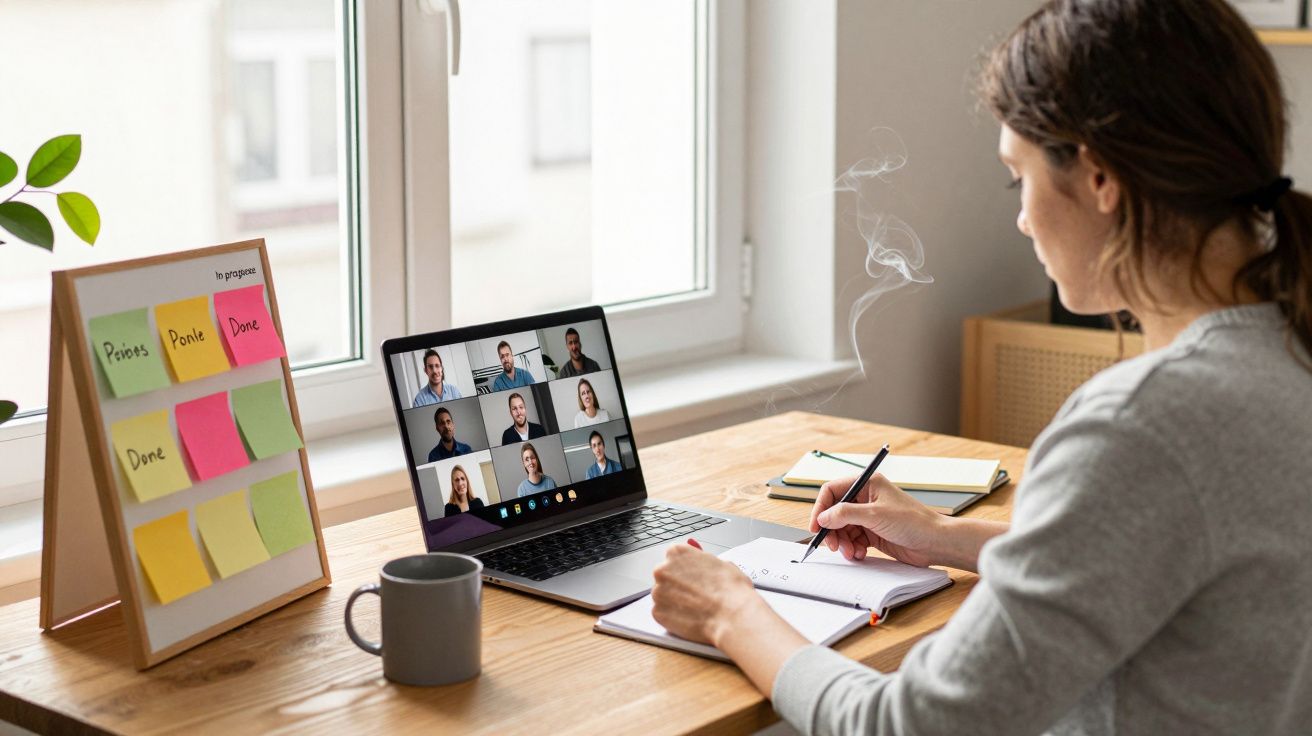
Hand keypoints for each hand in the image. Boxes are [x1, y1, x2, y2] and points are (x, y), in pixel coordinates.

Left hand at [651, 543, 760, 645]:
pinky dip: (672, 617)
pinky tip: (689, 618)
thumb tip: (701, 562)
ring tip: (695, 608)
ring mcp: (658, 592)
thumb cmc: (731, 591)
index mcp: (677, 553)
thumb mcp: (722, 564)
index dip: (685, 569)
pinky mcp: (657, 612)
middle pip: (665, 575)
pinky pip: (662, 613)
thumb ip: (704, 562)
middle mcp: (663, 570)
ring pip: (663, 595)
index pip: (674, 557)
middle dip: (677, 584)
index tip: (692, 577)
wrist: (732, 616)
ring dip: (674, 601)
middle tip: (695, 594)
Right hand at [808, 473, 943, 566]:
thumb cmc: (914, 522)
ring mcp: (869, 516)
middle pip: (835, 512)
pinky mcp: (873, 532)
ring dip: (843, 542)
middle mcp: (866, 498)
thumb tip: (823, 517)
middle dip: (832, 530)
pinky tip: (859, 554)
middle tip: (832, 545)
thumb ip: (845, 514)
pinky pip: (853, 540)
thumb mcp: (875, 515)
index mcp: (867, 484)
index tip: (816, 525)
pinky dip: (852, 548)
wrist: (935, 543)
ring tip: (850, 552)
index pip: (833, 491)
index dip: (821, 508)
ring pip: (843, 528)